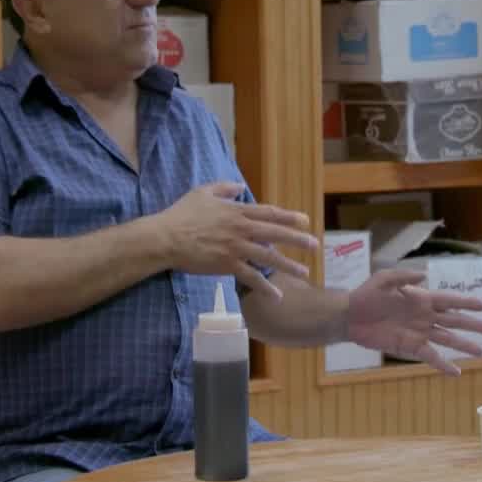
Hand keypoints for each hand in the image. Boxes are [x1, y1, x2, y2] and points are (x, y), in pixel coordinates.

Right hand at [154, 182, 317, 297]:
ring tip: (304, 272)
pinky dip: (265, 287)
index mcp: (237, 211)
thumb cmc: (181, 214)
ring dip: (289, 265)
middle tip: (315, 245)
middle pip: (276, 233)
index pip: (269, 213)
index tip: (305, 221)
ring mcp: (236, 247)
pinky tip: (276, 295)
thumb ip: (223, 187)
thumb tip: (239, 186)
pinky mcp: (227, 265)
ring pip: (269, 257)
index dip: (289, 217)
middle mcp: (241, 228)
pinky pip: (251, 277)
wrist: (166, 237)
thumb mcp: (202, 192)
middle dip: (298, 240)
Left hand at [344, 269, 481, 375]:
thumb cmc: (367, 295)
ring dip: (464, 346)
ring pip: (447, 339)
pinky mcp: (410, 347)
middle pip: (454, 321)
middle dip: (473, 325)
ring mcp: (419, 333)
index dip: (466, 302)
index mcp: (421, 298)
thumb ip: (404, 277)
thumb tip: (424, 275)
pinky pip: (431, 357)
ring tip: (481, 352)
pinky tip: (456, 373)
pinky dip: (444, 365)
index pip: (449, 300)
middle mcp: (425, 316)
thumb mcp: (384, 279)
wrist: (350, 316)